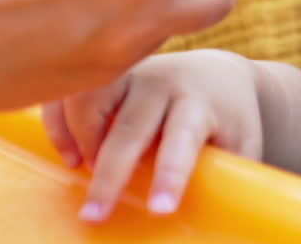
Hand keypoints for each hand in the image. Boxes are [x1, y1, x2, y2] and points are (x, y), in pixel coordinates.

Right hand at [42, 49, 263, 221]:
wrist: (217, 74)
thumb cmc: (228, 122)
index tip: (160, 209)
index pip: (184, 139)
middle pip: (130, 128)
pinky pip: (70, 91)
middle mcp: (164, 84)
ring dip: (80, 138)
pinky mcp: (105, 73)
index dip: (170, 174)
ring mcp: (131, 74)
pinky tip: (67, 153)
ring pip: (92, 98)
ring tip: (81, 170)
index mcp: (200, 105)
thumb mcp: (241, 146)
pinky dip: (59, 122)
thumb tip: (223, 228)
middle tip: (93, 216)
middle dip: (110, 174)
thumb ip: (231, 179)